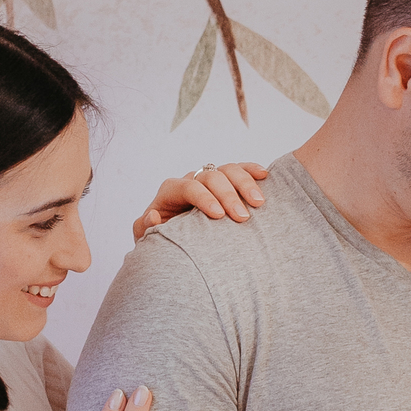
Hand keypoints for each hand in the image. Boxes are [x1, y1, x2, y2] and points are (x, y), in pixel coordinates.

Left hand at [133, 162, 267, 242]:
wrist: (177, 240)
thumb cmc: (163, 240)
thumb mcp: (149, 238)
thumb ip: (145, 229)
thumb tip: (154, 216)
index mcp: (172, 190)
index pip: (188, 187)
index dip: (204, 198)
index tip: (219, 216)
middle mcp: (192, 180)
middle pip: (212, 176)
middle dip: (228, 195)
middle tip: (243, 217)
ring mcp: (211, 179)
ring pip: (228, 170)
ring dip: (245, 184)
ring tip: (259, 203)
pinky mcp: (226, 182)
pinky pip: (240, 169)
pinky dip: (252, 170)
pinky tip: (265, 177)